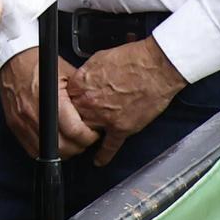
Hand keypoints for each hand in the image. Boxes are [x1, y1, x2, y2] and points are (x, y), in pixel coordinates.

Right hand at [0, 48, 97, 158]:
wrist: (12, 59)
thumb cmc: (39, 63)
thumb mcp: (66, 72)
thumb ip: (80, 93)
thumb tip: (95, 110)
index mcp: (51, 99)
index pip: (75, 131)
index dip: (89, 137)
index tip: (94, 133)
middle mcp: (35, 113)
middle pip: (63, 147)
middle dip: (79, 147)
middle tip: (85, 139)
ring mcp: (23, 122)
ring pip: (48, 152)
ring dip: (63, 151)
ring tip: (70, 141)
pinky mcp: (15, 126)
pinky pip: (32, 150)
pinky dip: (46, 151)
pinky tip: (54, 142)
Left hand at [66, 38, 186, 166]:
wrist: (155, 67)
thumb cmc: (132, 59)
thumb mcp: (99, 58)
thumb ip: (85, 74)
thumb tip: (81, 81)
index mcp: (81, 84)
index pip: (63, 99)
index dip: (67, 102)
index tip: (69, 105)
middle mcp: (89, 103)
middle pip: (73, 117)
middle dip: (75, 118)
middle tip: (77, 120)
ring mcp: (104, 118)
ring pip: (86, 132)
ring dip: (87, 134)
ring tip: (85, 137)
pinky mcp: (122, 128)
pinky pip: (109, 147)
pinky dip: (103, 156)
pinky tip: (98, 161)